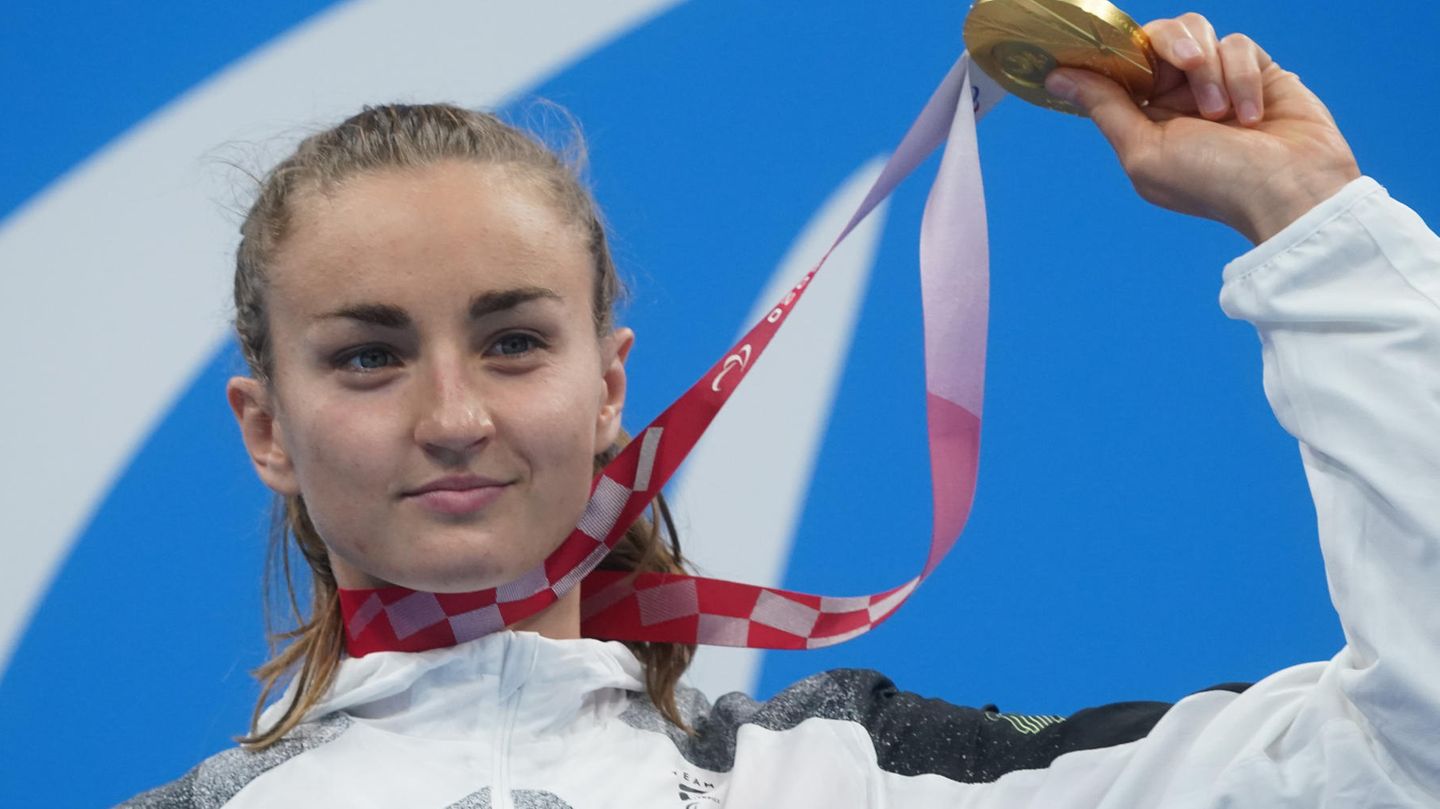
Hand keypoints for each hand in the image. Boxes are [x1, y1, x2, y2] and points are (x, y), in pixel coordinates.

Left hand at [1043, 12, 1360, 243]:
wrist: (1290, 189)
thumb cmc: (1215, 182)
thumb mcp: (1145, 150)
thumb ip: (1105, 107)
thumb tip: (1056, 78)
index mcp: (1142, 118)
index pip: (1119, 66)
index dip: (1115, 51)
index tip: (1112, 44)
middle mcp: (1176, 98)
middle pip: (1156, 37)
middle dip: (1171, 45)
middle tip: (1189, 65)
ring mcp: (1216, 83)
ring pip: (1197, 32)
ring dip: (1211, 67)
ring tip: (1223, 112)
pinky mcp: (1256, 72)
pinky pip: (1238, 44)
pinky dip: (1243, 76)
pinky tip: (1252, 114)